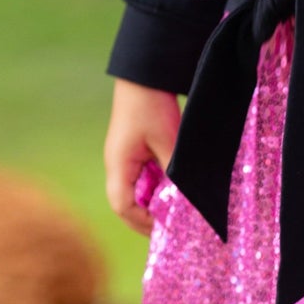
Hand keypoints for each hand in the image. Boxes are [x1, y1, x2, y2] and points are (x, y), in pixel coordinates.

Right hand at [104, 79, 181, 233]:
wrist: (145, 74)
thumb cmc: (153, 106)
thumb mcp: (169, 142)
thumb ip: (174, 173)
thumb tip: (185, 202)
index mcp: (118, 164)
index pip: (123, 205)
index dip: (143, 222)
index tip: (166, 229)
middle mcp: (117, 164)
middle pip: (127, 202)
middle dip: (148, 217)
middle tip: (174, 227)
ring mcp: (124, 157)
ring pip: (135, 191)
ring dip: (153, 201)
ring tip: (176, 211)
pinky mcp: (134, 150)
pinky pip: (142, 177)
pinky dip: (156, 186)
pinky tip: (174, 188)